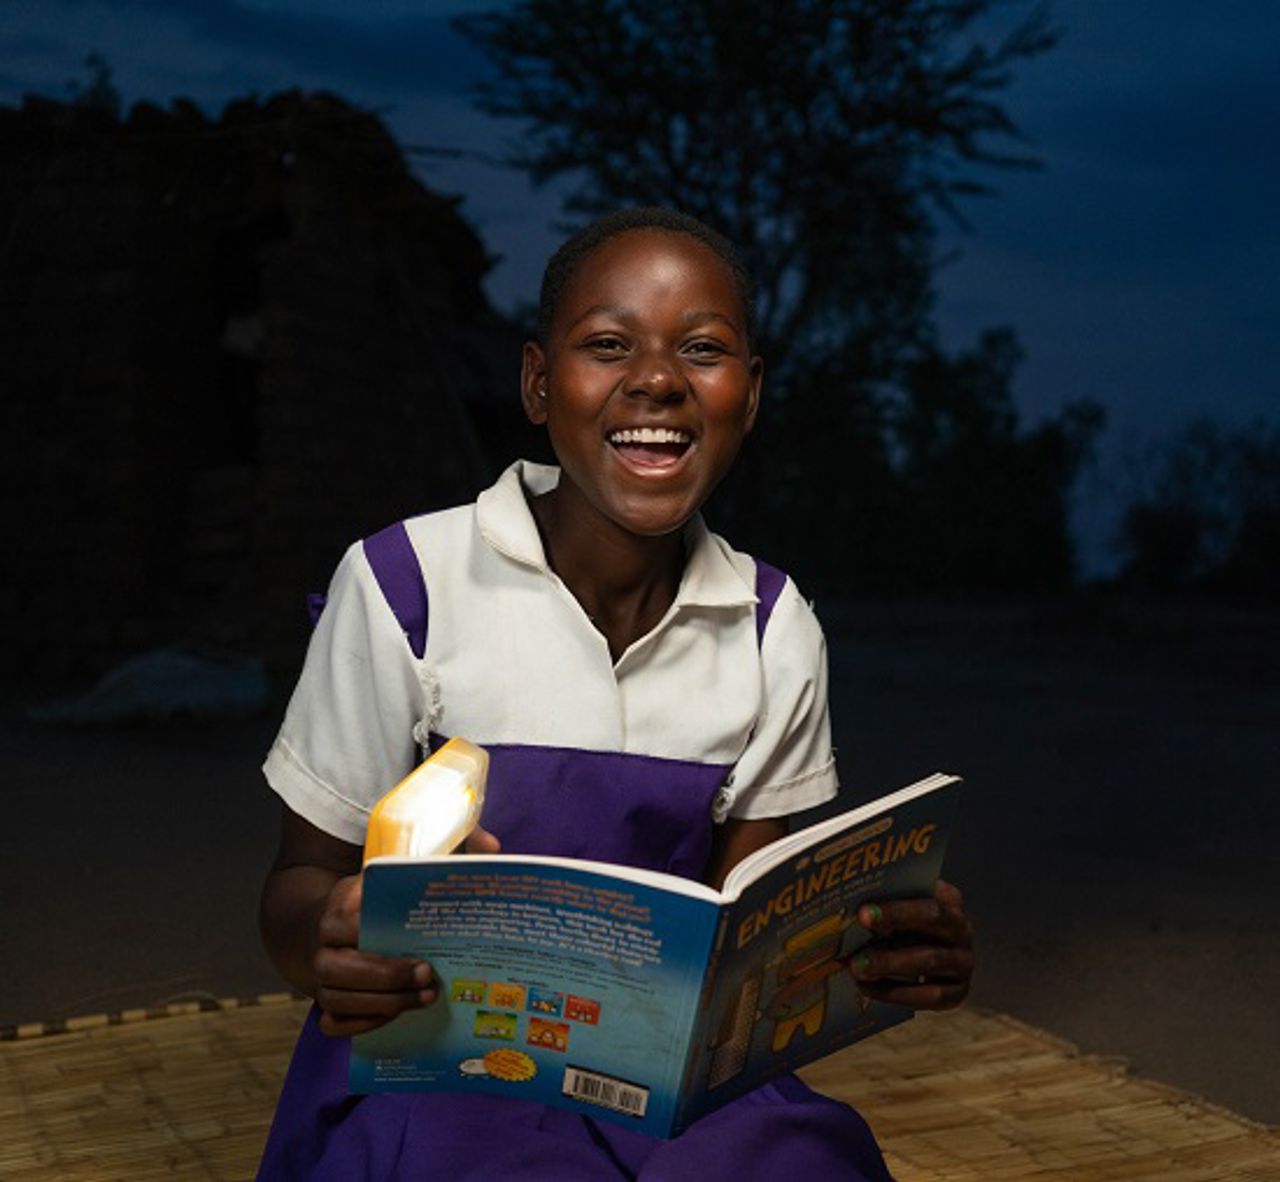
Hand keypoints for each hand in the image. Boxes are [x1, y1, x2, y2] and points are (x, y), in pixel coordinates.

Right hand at [310, 826, 500, 1035]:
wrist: (332, 922)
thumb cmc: (382, 896)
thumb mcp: (407, 865)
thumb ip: (449, 851)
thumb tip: (490, 847)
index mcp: (342, 902)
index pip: (347, 917)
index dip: (375, 929)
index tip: (412, 936)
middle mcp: (324, 940)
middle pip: (342, 967)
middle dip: (387, 975)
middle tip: (428, 974)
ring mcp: (321, 975)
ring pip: (340, 999)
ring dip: (384, 1004)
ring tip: (425, 998)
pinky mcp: (324, 1001)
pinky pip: (334, 1024)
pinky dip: (364, 1024)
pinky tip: (397, 1017)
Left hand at [849, 879, 973, 1010]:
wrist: (939, 962)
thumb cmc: (912, 929)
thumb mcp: (905, 910)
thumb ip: (889, 903)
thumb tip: (850, 907)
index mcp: (949, 902)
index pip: (926, 897)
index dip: (897, 907)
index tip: (864, 912)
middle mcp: (963, 930)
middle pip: (931, 921)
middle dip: (895, 921)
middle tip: (858, 937)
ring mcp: (963, 963)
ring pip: (928, 961)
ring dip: (889, 964)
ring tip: (856, 967)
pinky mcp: (957, 993)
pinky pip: (927, 996)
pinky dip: (894, 993)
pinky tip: (867, 988)